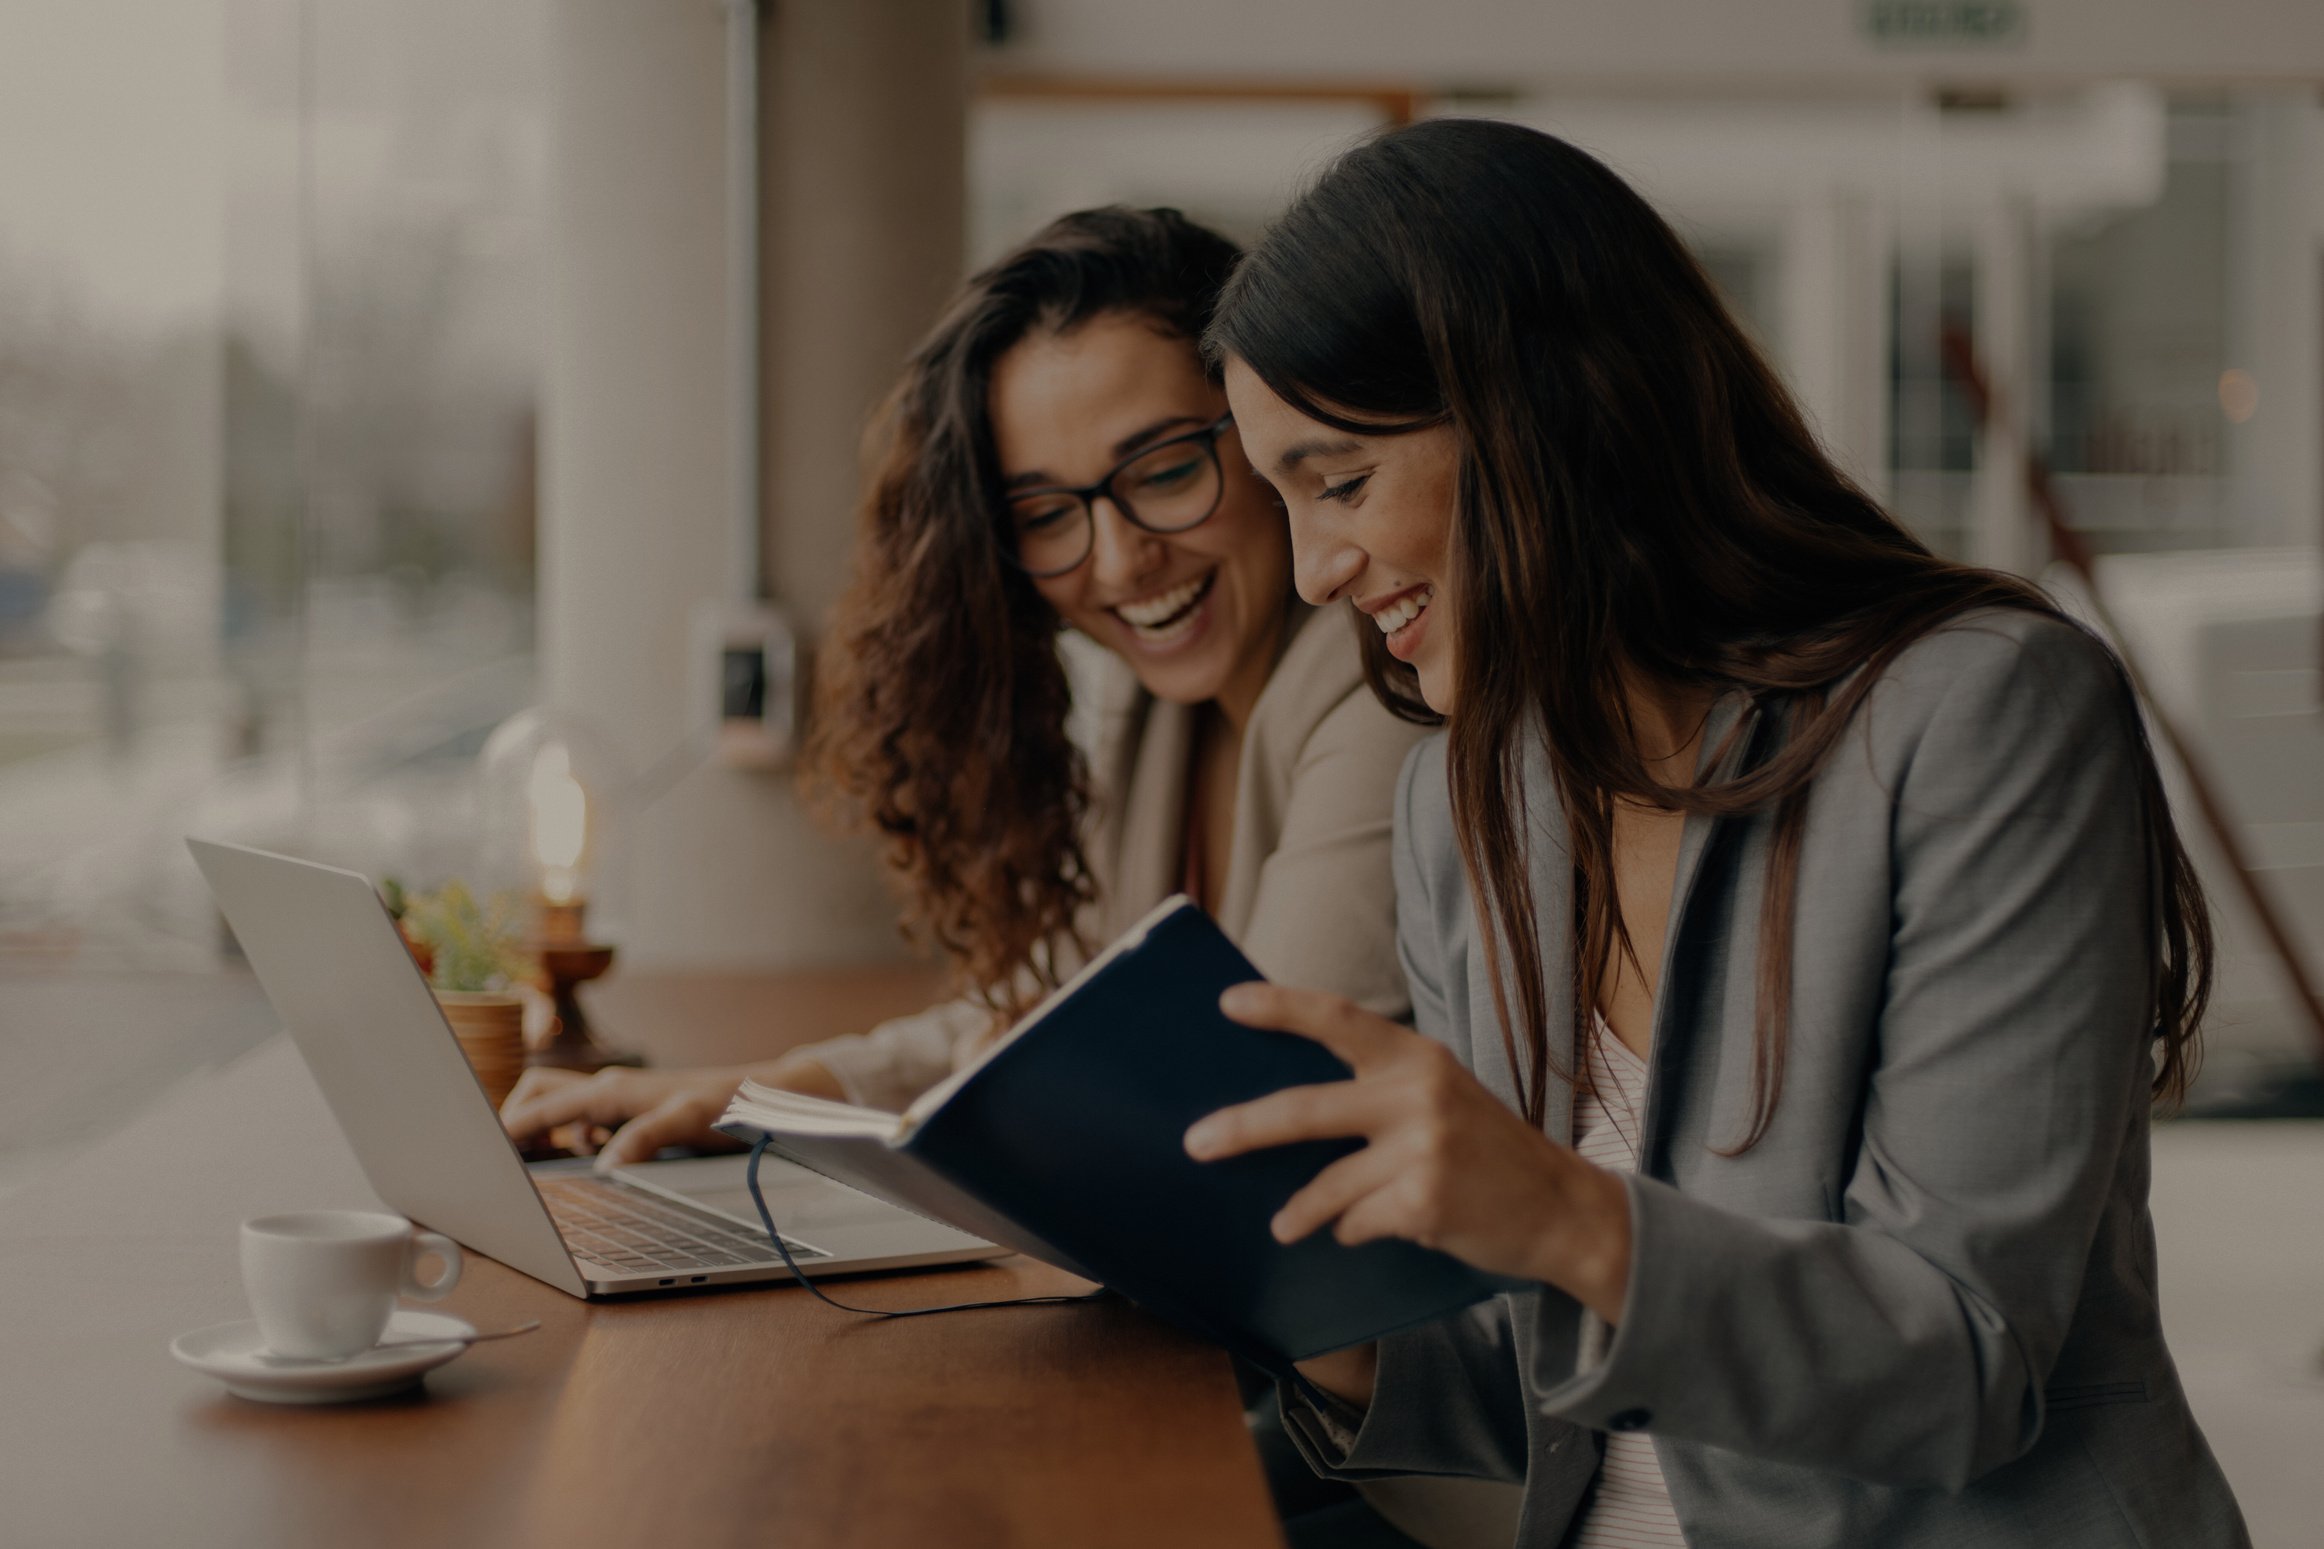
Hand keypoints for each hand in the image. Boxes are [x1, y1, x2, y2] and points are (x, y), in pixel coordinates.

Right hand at [499, 1065, 747, 1169]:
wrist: (761, 1095)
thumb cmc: (727, 1104)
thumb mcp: (688, 1121)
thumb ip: (645, 1139)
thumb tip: (605, 1166)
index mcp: (612, 1090)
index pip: (543, 1105)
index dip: (509, 1126)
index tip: (481, 1148)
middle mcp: (609, 1088)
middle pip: (538, 1092)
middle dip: (516, 1118)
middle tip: (506, 1155)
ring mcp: (618, 1097)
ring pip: (559, 1104)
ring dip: (542, 1126)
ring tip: (536, 1158)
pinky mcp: (630, 1109)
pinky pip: (582, 1118)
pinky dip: (569, 1134)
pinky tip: (586, 1155)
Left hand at [1183, 983, 1633, 1324]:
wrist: (1562, 1209)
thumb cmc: (1487, 1151)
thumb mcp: (1441, 1096)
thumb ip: (1379, 1090)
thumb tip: (1286, 1109)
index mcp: (1417, 1057)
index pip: (1337, 1018)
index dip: (1280, 1007)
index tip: (1228, 1004)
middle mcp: (1418, 1094)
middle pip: (1305, 1110)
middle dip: (1242, 1127)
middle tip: (1196, 1143)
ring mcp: (1422, 1150)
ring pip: (1328, 1185)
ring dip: (1299, 1212)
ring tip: (1284, 1225)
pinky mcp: (1424, 1203)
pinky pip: (1357, 1222)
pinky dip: (1355, 1230)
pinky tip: (1371, 1230)